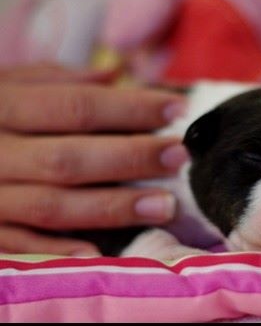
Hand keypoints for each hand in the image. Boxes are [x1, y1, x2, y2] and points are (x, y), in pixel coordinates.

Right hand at [0, 63, 188, 256]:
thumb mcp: (6, 83)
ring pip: (52, 204)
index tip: (174, 108)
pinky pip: (17, 245)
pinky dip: (56, 250)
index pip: (74, 106)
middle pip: (69, 157)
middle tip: (177, 154)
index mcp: (1, 106)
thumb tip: (117, 73)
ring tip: (164, 205)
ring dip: (111, 206)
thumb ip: (56, 79)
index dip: (128, 108)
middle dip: (129, 157)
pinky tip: (99, 252)